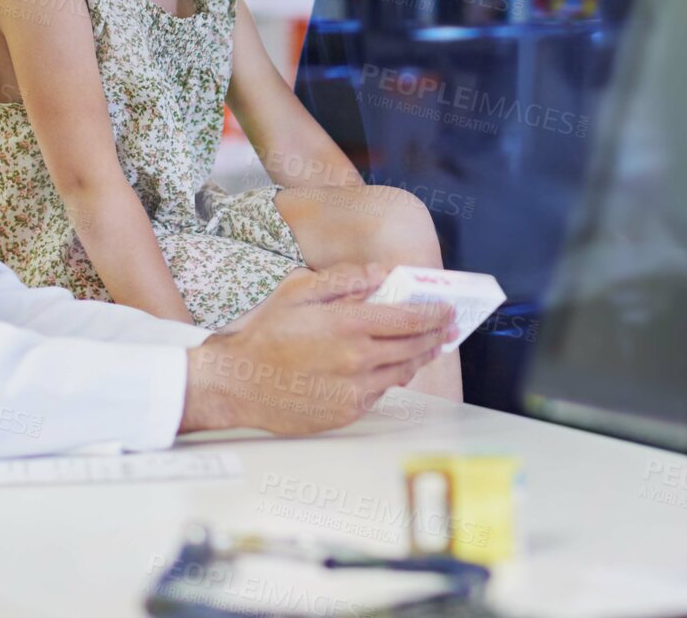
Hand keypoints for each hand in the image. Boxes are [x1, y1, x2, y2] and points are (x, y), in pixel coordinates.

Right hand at [180, 262, 455, 433]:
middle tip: (448, 329)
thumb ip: (344, 279)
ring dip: (419, 358)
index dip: (433, 313)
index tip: (447, 309)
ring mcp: (354, 389)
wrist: (237, 384)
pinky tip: (392, 368)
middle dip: (435, 335)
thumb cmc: (264, 334)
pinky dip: (390, 378)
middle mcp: (356, 359)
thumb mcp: (297, 291)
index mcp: (347, 324)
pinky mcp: (347, 412)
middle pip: (412, 346)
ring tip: (428, 348)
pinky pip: (380, 393)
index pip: (407, 318)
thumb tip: (380, 274)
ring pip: (401, 372)